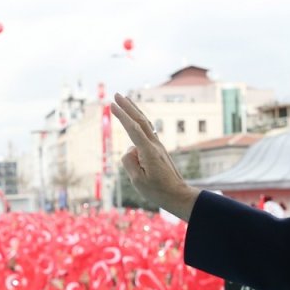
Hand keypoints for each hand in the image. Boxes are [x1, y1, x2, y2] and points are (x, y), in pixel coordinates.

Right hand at [111, 93, 198, 220]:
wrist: (178, 195)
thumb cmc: (157, 190)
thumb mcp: (137, 180)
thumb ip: (129, 162)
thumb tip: (130, 150)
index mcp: (148, 151)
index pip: (132, 129)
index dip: (122, 115)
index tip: (112, 104)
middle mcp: (154, 145)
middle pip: (140, 121)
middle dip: (128, 107)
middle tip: (116, 94)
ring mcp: (158, 147)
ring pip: (145, 124)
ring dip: (135, 111)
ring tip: (126, 100)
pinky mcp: (159, 151)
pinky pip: (148, 132)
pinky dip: (140, 122)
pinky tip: (136, 120)